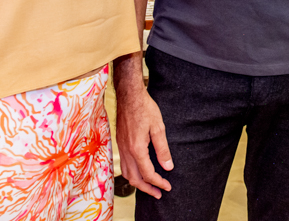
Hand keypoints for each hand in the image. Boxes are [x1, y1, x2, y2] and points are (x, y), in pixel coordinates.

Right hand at [115, 83, 172, 198]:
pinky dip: (132, 173)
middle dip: (148, 189)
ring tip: (150, 186)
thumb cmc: (144, 108)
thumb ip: (163, 149)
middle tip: (159, 193)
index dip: (159, 182)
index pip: (148, 174)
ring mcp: (121, 147)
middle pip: (135, 179)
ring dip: (138, 183)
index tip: (168, 186)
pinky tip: (139, 171)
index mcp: (137, 149)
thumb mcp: (158, 127)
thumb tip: (168, 166)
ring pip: (127, 173)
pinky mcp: (120, 143)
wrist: (129, 95)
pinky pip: (124, 164)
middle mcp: (127, 151)